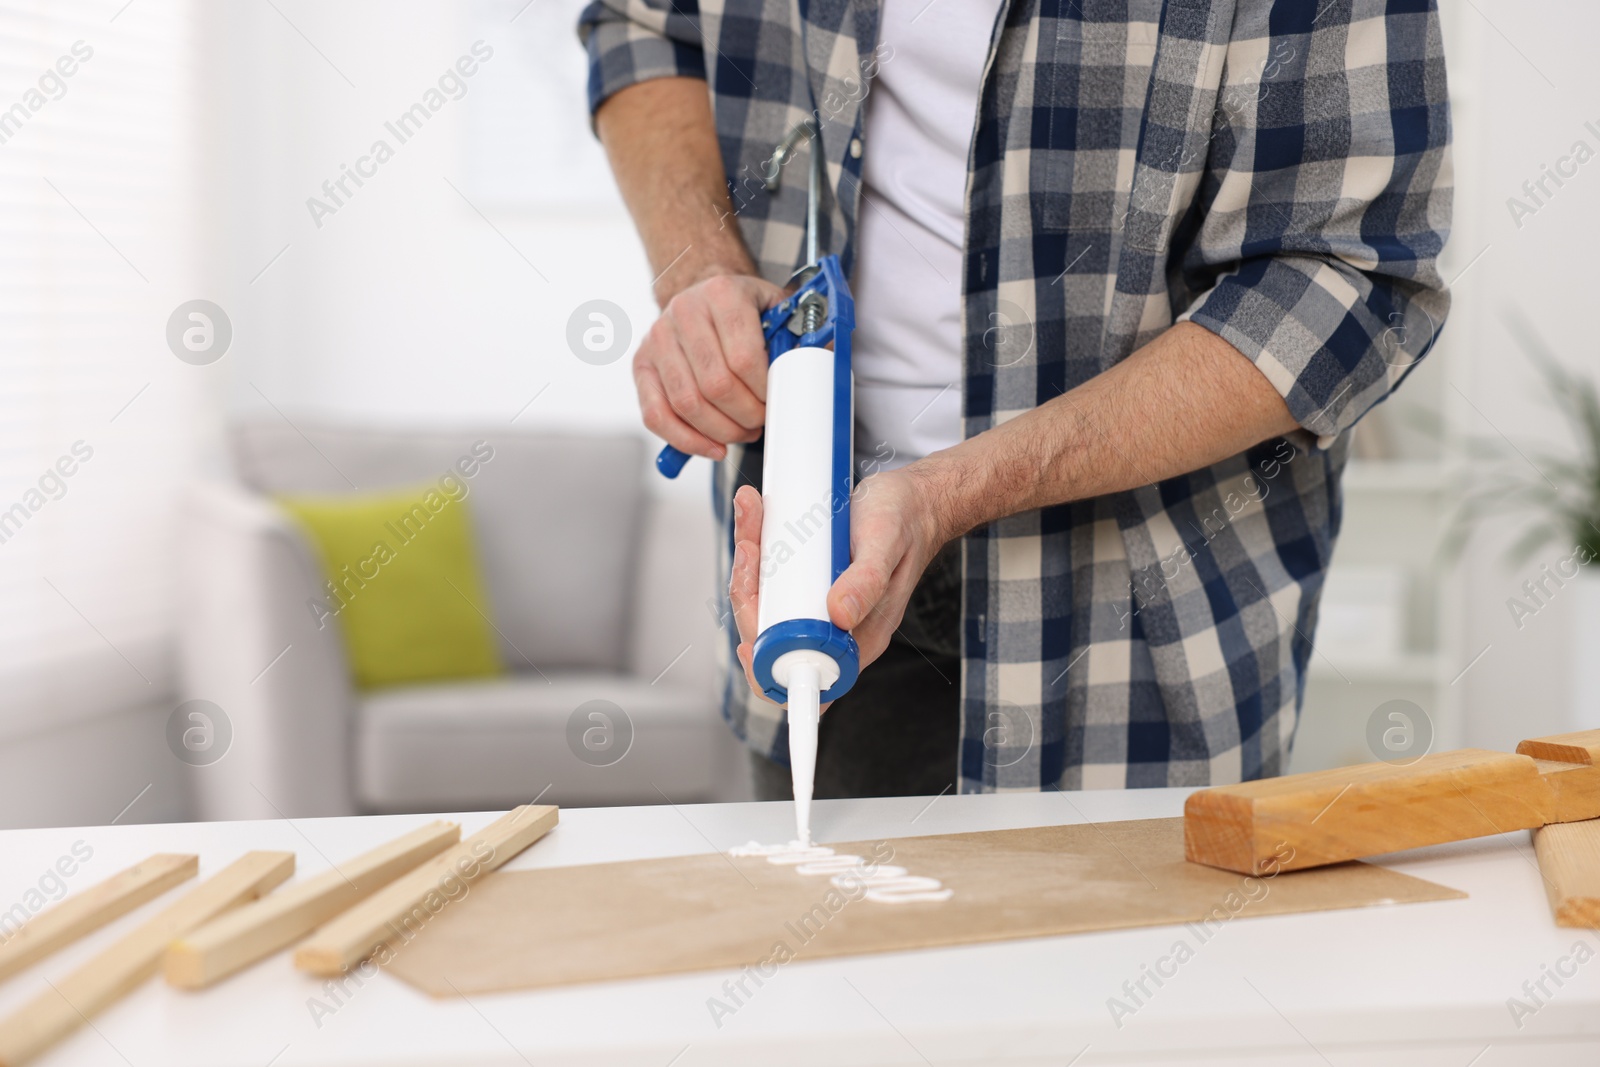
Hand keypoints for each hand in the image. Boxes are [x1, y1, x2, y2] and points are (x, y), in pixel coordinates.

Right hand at [635, 272, 787, 460]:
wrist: (701, 291)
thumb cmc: (744, 307)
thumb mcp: (776, 307)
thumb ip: (800, 333)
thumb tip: (823, 364)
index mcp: (722, 293)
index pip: (744, 357)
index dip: (764, 391)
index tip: (776, 402)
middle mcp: (684, 312)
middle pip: (715, 385)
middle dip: (744, 416)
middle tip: (760, 423)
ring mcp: (657, 339)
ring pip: (686, 404)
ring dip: (720, 431)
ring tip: (741, 433)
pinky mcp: (640, 365)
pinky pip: (656, 414)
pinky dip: (685, 440)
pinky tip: (711, 447)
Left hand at [727, 466, 948, 700]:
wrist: (913, 502)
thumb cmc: (905, 522)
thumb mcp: (887, 544)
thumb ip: (868, 581)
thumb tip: (840, 616)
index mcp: (858, 639)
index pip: (805, 678)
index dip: (767, 670)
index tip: (747, 644)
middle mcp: (835, 630)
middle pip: (770, 638)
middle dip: (748, 594)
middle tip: (751, 547)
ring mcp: (818, 607)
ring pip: (765, 605)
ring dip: (747, 567)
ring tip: (750, 520)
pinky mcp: (807, 584)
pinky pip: (769, 581)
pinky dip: (755, 551)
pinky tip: (752, 520)